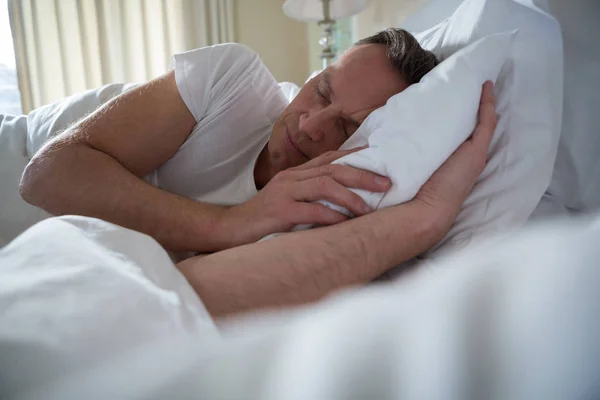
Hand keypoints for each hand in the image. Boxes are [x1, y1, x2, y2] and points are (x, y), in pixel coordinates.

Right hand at [216, 147, 391, 246]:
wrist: (230, 230)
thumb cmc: (265, 220)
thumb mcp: (289, 202)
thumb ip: (312, 197)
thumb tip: (344, 203)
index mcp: (296, 173)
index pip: (330, 158)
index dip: (357, 157)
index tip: (382, 160)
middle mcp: (292, 177)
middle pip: (333, 168)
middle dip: (363, 174)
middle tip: (387, 184)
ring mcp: (284, 192)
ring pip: (325, 185)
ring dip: (351, 196)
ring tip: (370, 209)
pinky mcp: (279, 211)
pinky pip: (312, 210)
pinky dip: (332, 216)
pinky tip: (346, 224)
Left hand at [413, 81, 497, 234]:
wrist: (427, 210)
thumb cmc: (415, 191)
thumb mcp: (413, 163)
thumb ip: (411, 148)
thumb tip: (393, 130)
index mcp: (455, 159)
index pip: (462, 131)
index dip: (463, 113)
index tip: (458, 93)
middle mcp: (468, 155)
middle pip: (476, 125)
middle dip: (478, 103)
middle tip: (477, 81)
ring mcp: (475, 153)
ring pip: (484, 121)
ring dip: (485, 101)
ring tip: (483, 80)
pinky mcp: (477, 151)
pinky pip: (487, 122)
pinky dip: (487, 103)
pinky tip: (486, 86)